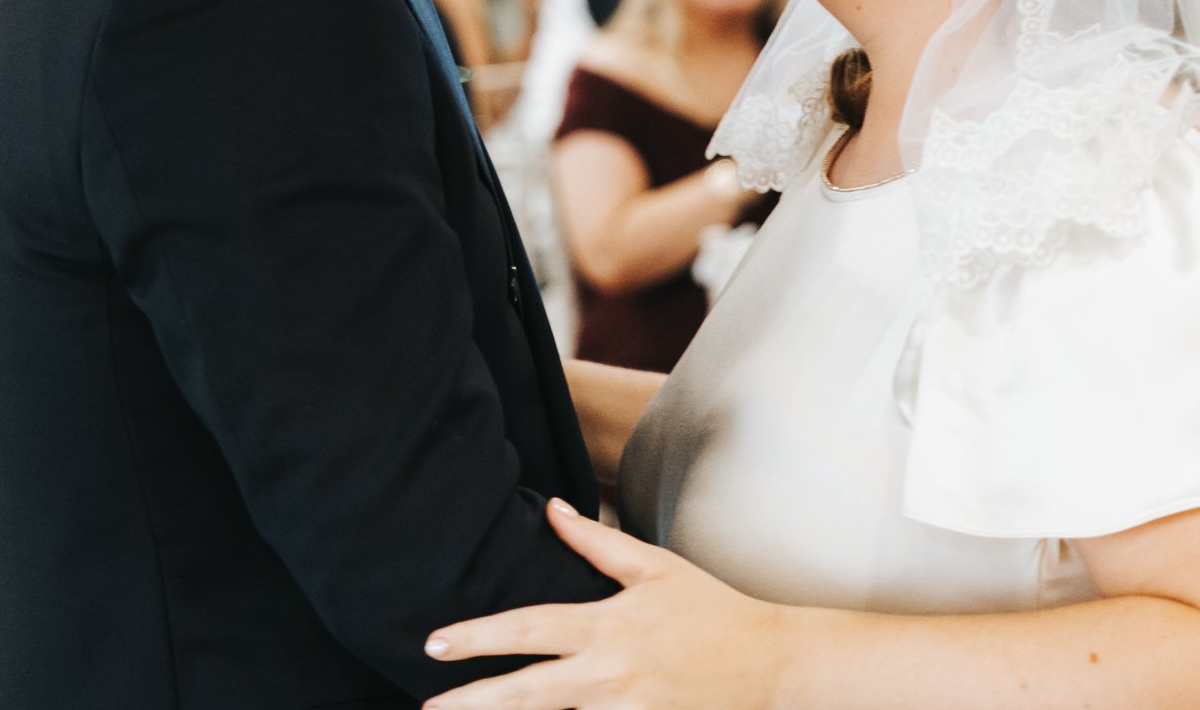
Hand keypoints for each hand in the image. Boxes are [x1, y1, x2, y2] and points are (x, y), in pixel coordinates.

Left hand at [423, 499, 787, 709]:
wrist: (769, 664)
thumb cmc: (710, 609)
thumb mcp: (654, 567)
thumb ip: (595, 542)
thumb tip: (551, 509)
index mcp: (608, 625)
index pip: (528, 630)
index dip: (478, 637)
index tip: (435, 643)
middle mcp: (610, 674)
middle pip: (527, 694)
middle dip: (474, 703)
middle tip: (430, 705)